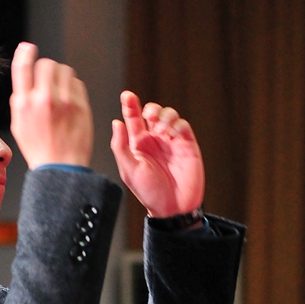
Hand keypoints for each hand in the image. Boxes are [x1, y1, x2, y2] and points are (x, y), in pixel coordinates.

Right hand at [9, 42, 92, 168]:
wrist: (61, 168)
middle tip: (49, 78)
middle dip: (47, 68)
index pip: (22, 67)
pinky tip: (71, 100)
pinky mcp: (81, 106)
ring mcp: (64, 102)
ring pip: (64, 70)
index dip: (25, 53)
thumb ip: (20, 102)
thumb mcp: (19, 126)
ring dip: (62, 76)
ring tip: (61, 90)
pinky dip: (74, 87)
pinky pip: (78, 83)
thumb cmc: (40, 150)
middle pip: (46, 64)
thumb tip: (25, 81)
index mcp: (23, 104)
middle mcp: (43, 99)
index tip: (28, 48)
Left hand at [110, 91, 204, 217]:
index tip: (127, 95)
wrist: (173, 208)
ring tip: (161, 127)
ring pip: (168, 116)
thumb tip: (117, 123)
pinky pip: (183, 126)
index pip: (133, 120)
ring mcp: (171, 142)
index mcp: (138, 145)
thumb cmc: (149, 192)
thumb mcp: (129, 170)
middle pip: (152, 113)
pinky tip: (172, 133)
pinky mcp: (187, 146)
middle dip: (150, 108)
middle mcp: (154, 141)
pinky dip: (178, 124)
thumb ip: (121, 146)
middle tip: (148, 115)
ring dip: (165, 115)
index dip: (130, 106)